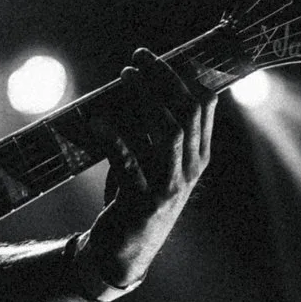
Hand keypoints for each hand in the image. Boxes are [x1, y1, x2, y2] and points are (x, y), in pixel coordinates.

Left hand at [76, 48, 221, 296]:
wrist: (124, 250)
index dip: (187, 75)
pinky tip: (97, 121)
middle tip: (140, 55)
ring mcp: (170, 185)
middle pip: (186, 112)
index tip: (168, 51)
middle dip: (164, 78)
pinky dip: (114, 139)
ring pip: (167, 132)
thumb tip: (139, 83)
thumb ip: (153, 130)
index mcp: (198, 155)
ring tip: (126, 75)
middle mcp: (190, 168)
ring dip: (145, 99)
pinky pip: (130, 162)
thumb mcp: (153, 161)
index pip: (203, 106)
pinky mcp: (144, 200)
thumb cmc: (136, 196)